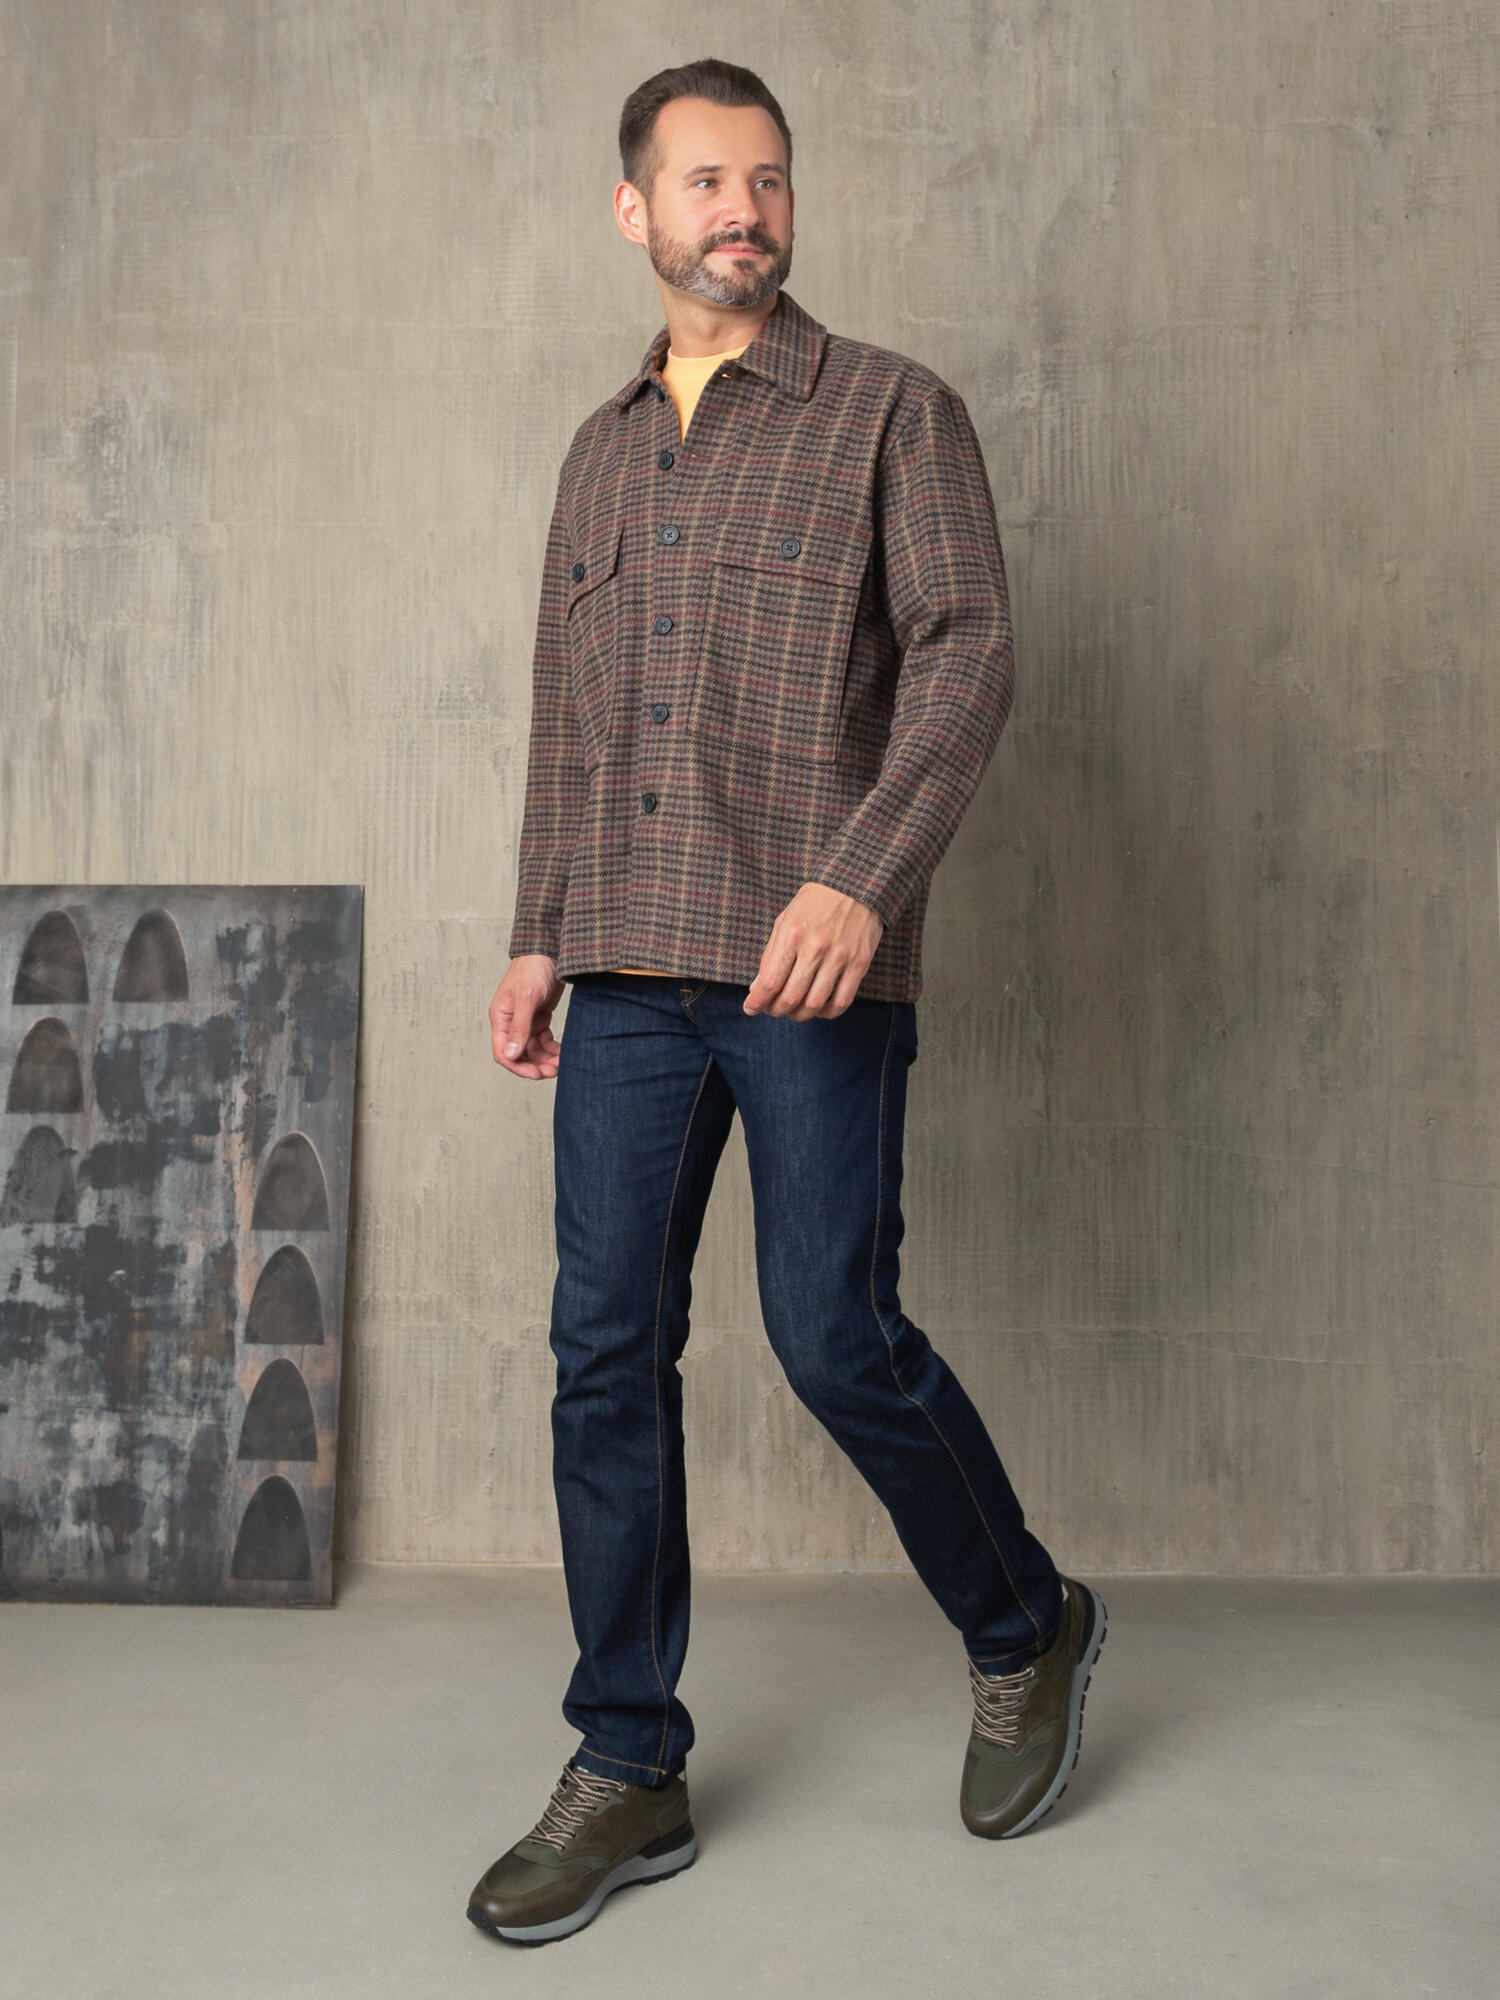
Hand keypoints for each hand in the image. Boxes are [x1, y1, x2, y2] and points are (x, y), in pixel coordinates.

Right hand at [489, 954, 564, 1077]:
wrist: (551, 950)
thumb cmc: (534, 968)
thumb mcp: (527, 998)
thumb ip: (519, 1027)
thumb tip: (511, 1054)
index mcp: (501, 1017)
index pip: (503, 1052)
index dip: (518, 1066)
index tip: (536, 1074)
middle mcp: (510, 1021)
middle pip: (519, 1054)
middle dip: (535, 1065)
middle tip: (554, 1071)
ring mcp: (525, 1020)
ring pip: (533, 1049)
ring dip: (545, 1059)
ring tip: (562, 1063)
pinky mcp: (540, 1017)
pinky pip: (544, 1040)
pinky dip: (552, 1049)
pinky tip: (562, 1052)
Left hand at [743, 883, 882, 1020]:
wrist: (856, 884)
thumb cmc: (815, 902)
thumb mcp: (785, 920)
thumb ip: (771, 954)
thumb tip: (758, 988)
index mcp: (792, 934)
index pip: (770, 981)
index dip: (757, 1001)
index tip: (751, 1008)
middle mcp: (815, 947)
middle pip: (791, 997)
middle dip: (776, 1010)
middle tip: (772, 1010)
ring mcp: (840, 957)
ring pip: (815, 1003)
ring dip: (800, 1015)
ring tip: (794, 1011)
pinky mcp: (860, 963)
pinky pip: (842, 1001)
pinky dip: (828, 1013)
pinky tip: (819, 1009)